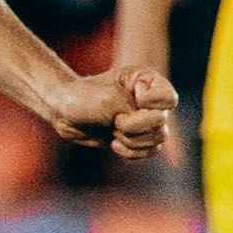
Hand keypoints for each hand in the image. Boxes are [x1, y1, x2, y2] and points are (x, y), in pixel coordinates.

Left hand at [44, 57, 177, 163]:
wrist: (63, 112)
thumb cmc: (82, 98)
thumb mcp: (108, 101)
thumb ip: (135, 114)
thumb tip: (155, 135)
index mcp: (147, 80)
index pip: (169, 98)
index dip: (151, 104)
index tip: (132, 98)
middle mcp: (150, 100)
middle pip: (162, 122)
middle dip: (134, 126)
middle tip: (115, 120)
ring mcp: (145, 119)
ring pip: (158, 139)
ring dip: (131, 140)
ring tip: (112, 131)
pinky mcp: (138, 137)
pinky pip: (150, 151)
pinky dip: (132, 152)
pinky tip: (114, 144)